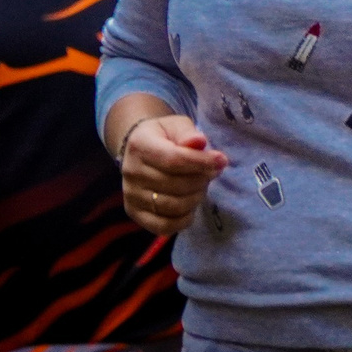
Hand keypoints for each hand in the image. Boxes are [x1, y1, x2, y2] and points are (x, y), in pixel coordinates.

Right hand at [120, 113, 228, 234]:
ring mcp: (131, 195)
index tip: (221, 160)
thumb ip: (188, 133)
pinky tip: (191, 206)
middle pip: (175, 185)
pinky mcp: (134, 213)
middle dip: (202, 180)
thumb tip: (199, 142)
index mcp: (140, 145)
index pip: (173, 160)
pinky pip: (163, 226)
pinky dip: (183, 219)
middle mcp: (131, 172)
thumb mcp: (177, 125)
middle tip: (211, 173)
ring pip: (172, 206)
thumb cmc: (165, 136)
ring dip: (196, 197)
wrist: (140, 149)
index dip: (201, 162)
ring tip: (200, 186)